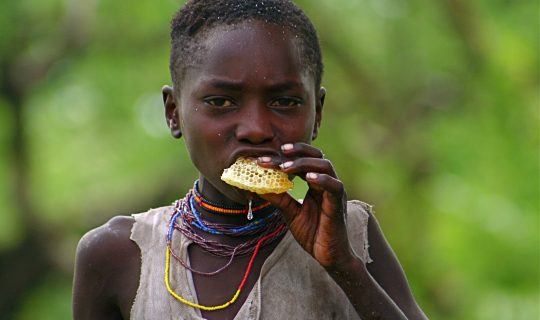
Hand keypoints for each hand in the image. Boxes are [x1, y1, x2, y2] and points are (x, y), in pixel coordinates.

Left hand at [257, 143, 354, 269]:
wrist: (328, 256)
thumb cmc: (312, 233)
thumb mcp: (290, 212)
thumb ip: (277, 198)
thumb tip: (256, 187)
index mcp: (315, 184)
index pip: (301, 162)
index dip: (284, 157)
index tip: (263, 158)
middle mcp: (326, 183)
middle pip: (315, 156)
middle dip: (297, 151)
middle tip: (278, 152)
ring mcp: (334, 192)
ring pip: (325, 165)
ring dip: (304, 163)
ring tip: (286, 167)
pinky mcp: (339, 204)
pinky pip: (334, 186)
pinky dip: (322, 179)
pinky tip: (308, 178)